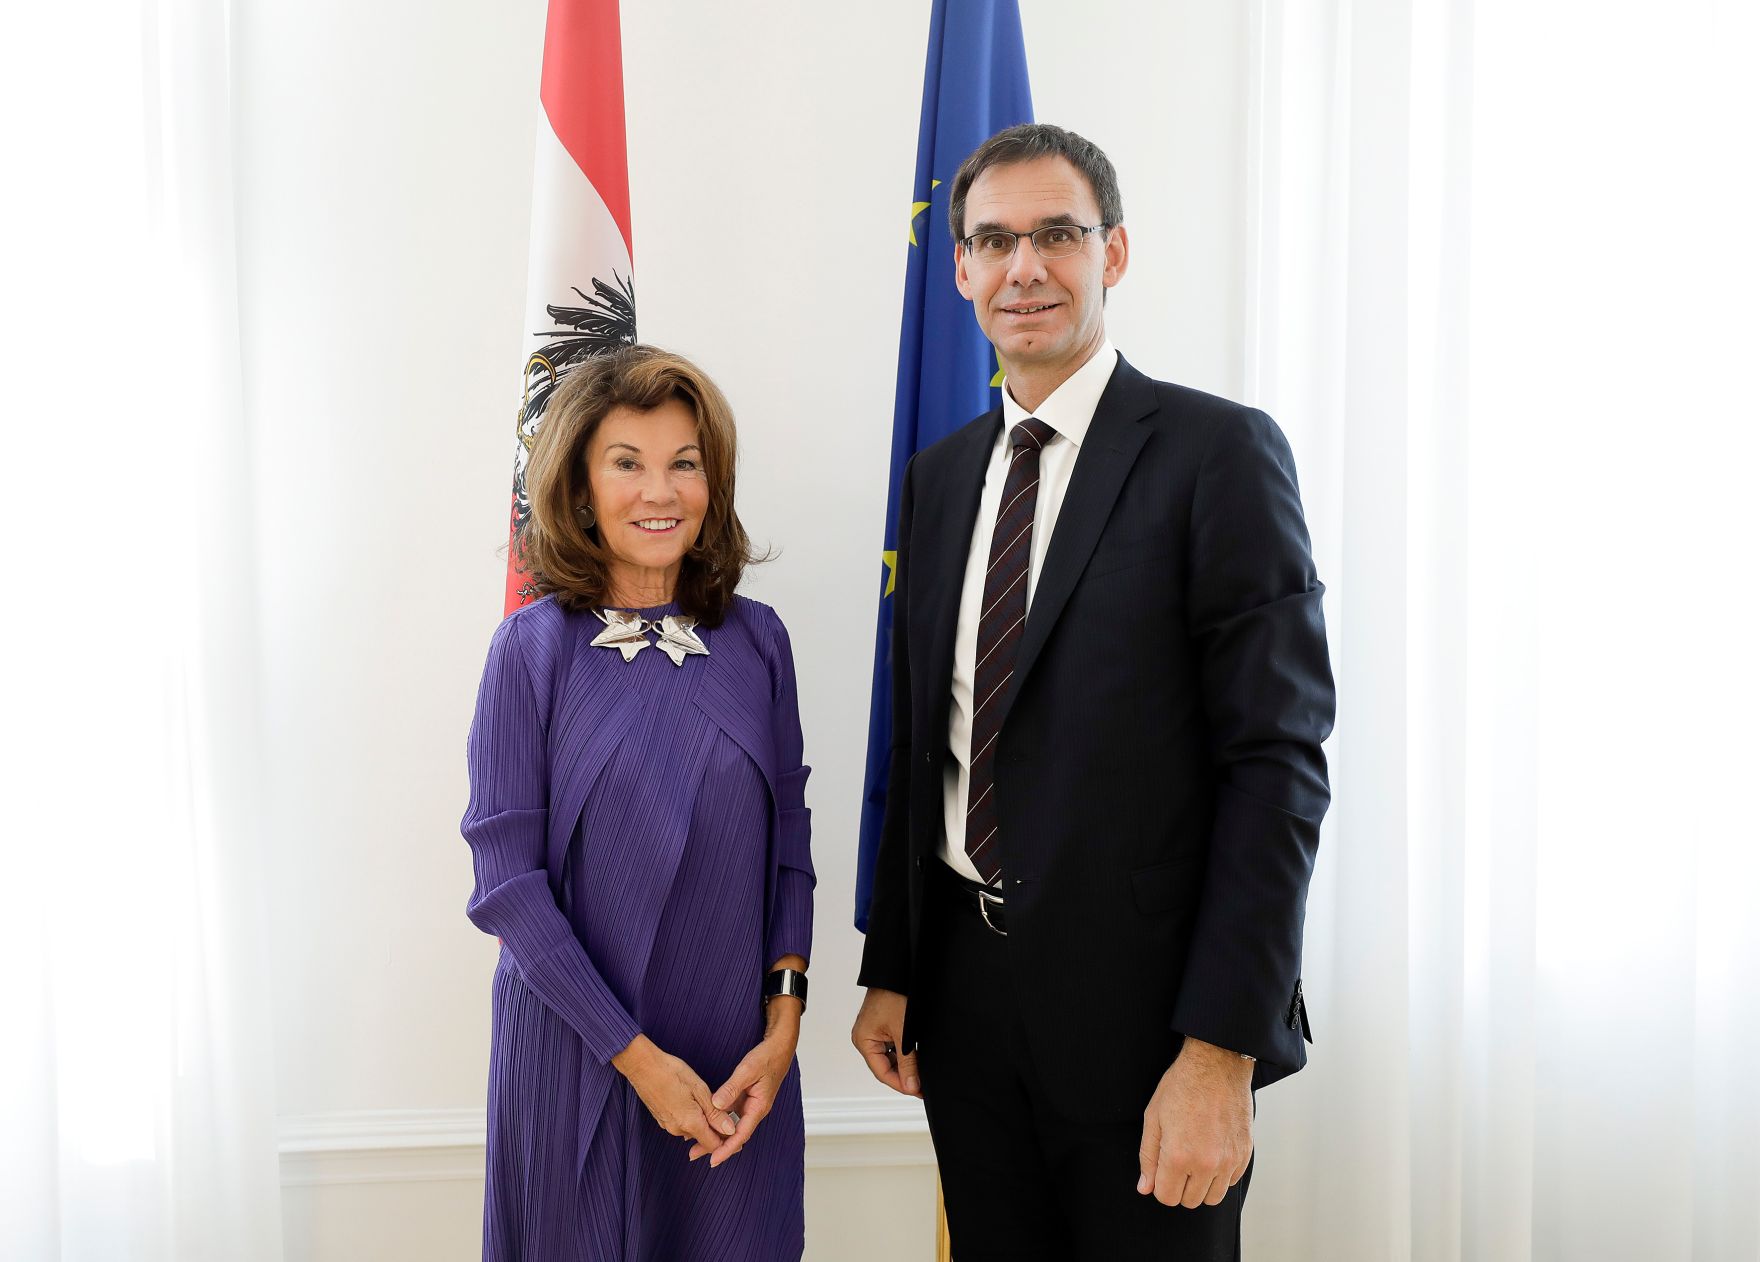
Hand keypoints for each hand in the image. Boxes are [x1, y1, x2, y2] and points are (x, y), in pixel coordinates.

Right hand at [612, 1035, 736, 1152]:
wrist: (643, 1067)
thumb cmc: (673, 1073)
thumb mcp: (700, 1090)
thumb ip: (715, 1114)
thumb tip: (730, 1130)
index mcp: (691, 1124)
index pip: (713, 1145)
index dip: (727, 1141)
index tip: (737, 1130)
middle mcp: (678, 1130)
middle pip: (703, 1139)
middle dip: (716, 1131)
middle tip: (728, 1115)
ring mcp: (668, 1125)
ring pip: (692, 1131)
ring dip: (704, 1124)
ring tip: (713, 1107)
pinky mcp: (661, 1119)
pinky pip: (682, 1124)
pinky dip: (691, 1119)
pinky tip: (695, 1103)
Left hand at [691, 999, 801, 1166]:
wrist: (779, 1049)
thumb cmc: (766, 1058)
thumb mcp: (747, 1070)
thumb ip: (731, 1088)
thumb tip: (716, 1104)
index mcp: (758, 1107)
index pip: (741, 1135)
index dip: (726, 1148)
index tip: (713, 1159)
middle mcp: (755, 1110)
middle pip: (734, 1135)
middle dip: (715, 1146)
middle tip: (693, 1154)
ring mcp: (750, 1105)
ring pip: (731, 1126)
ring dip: (715, 1134)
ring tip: (694, 1142)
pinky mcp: (745, 1099)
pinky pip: (730, 1115)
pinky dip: (718, 1120)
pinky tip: (705, 1121)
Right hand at [851, 987, 919, 1097]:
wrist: (895, 971)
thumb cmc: (894, 996)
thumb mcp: (904, 1034)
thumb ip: (907, 1062)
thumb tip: (911, 1086)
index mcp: (864, 1041)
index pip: (882, 1073)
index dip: (901, 1084)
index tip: (918, 1091)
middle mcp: (865, 1038)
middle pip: (885, 1067)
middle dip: (904, 1075)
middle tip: (923, 1084)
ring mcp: (873, 1032)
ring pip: (890, 1057)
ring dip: (905, 1064)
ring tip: (922, 1071)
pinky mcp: (882, 1026)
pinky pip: (892, 1046)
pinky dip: (904, 1053)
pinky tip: (917, 1056)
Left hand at [1136, 1038, 1253, 1207]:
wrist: (1217, 1064)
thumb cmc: (1182, 1086)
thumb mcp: (1153, 1118)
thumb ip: (1148, 1157)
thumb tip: (1145, 1187)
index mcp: (1178, 1156)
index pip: (1167, 1197)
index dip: (1160, 1185)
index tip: (1162, 1170)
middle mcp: (1206, 1164)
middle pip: (1190, 1201)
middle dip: (1180, 1186)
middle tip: (1177, 1161)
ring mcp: (1229, 1161)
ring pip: (1213, 1197)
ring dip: (1201, 1185)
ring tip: (1195, 1159)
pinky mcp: (1245, 1154)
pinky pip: (1230, 1182)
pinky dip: (1220, 1175)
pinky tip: (1212, 1152)